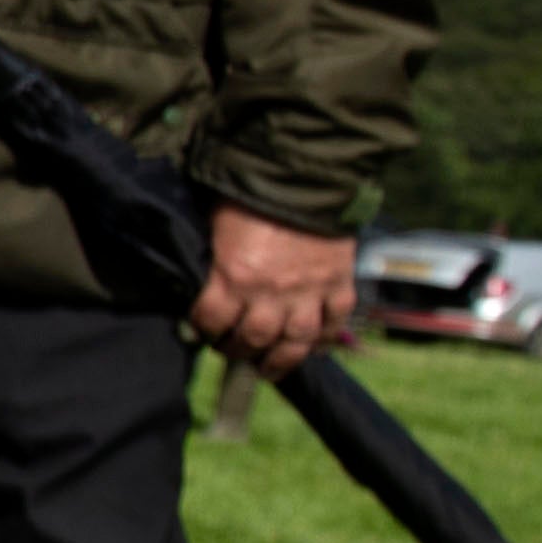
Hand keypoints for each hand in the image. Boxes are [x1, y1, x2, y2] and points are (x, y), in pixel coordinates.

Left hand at [189, 203, 351, 377]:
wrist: (309, 174)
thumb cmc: (254, 192)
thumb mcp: (219, 222)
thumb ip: (215, 256)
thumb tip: (202, 277)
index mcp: (234, 275)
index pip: (211, 319)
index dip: (204, 329)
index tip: (204, 331)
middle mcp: (271, 291)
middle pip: (253, 339)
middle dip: (238, 351)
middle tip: (233, 352)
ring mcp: (309, 291)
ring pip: (295, 342)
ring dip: (280, 360)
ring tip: (268, 369)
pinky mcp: (340, 283)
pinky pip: (333, 322)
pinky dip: (324, 337)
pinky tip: (312, 344)